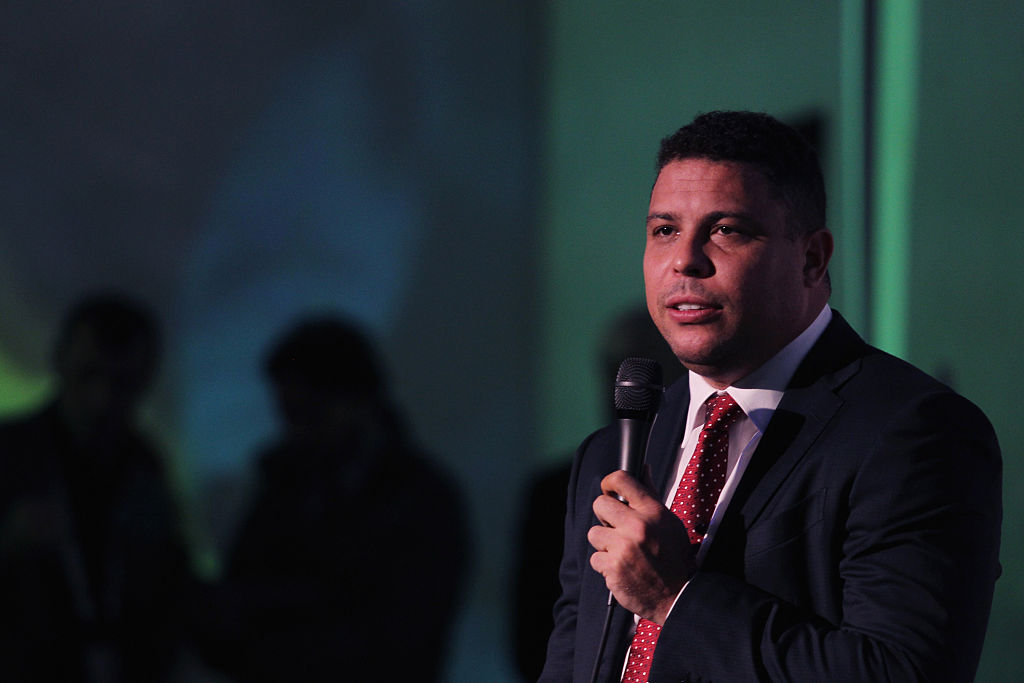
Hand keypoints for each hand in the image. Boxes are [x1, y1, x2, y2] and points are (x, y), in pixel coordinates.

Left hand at [587, 470, 696, 623]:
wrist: (679, 597)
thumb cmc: (675, 559)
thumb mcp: (669, 522)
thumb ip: (651, 495)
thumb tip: (642, 469)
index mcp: (653, 512)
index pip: (622, 480)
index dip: (609, 482)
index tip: (609, 489)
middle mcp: (637, 526)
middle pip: (599, 504)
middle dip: (605, 517)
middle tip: (616, 528)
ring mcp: (623, 547)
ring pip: (594, 533)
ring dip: (604, 544)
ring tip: (622, 552)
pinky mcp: (612, 568)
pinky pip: (595, 559)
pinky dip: (605, 566)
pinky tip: (622, 568)